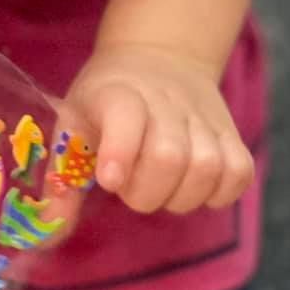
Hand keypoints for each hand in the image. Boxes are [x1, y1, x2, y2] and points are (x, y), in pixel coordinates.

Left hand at [65, 45, 253, 214]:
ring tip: (162, 189)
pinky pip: (238, 173)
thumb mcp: (72, 125)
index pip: (125, 116)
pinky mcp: (231, 133)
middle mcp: (165, 102)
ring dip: (181, 196)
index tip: (108, 179)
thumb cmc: (105, 101)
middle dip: (145, 193)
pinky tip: (193, 188)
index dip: (120, 152)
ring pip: (207, 169)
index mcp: (118, 94)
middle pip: (169, 157)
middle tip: (131, 188)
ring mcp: (203, 118)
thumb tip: (50, 233)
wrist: (158, 57)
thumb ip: (61, 179)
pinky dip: (219, 192)